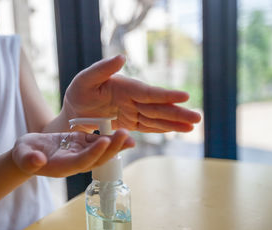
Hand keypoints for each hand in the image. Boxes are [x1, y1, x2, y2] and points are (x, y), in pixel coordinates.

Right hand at [12, 129, 134, 176]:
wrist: (30, 153)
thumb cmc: (24, 155)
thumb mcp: (23, 155)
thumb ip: (29, 159)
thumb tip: (37, 160)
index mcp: (63, 167)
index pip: (81, 162)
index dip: (93, 153)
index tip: (104, 141)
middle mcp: (76, 163)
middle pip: (97, 159)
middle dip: (111, 149)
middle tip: (125, 136)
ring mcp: (81, 154)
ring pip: (101, 151)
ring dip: (115, 144)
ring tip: (129, 134)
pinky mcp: (82, 144)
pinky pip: (98, 142)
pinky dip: (110, 137)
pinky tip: (122, 132)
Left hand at [63, 55, 200, 132]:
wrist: (73, 111)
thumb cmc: (78, 92)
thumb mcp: (84, 80)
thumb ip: (102, 69)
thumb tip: (122, 57)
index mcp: (124, 87)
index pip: (148, 92)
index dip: (166, 96)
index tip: (185, 96)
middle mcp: (132, 99)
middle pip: (157, 107)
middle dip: (177, 113)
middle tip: (197, 118)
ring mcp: (132, 111)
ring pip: (156, 118)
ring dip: (174, 123)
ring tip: (192, 127)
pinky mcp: (130, 123)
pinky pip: (148, 126)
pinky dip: (162, 129)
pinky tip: (177, 130)